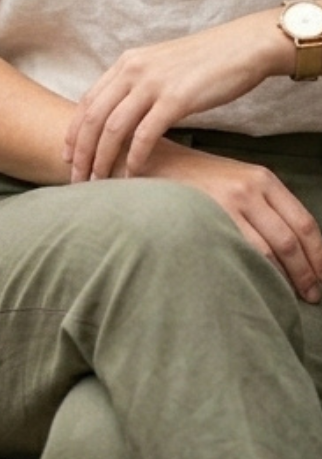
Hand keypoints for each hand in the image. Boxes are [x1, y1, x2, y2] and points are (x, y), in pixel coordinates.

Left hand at [64, 13, 279, 181]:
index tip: (68, 156)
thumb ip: (139, 87)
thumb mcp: (160, 68)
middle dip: (82, 152)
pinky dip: (136, 156)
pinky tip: (133, 174)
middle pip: (94, 117)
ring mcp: (153, 83)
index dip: (74, 132)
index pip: (88, 101)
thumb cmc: (205, 63)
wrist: (242, 47)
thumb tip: (124, 117)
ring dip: (103, 158)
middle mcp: (132, 70)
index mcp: (126, 63)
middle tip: (77, 178)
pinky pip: (146, 133)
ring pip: (114, 127)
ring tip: (99, 182)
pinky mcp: (176, 98)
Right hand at [148, 140, 321, 302]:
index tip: (321, 277)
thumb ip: (266, 206)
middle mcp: (249, 189)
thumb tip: (296, 250)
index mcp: (263, 179)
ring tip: (283, 297)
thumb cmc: (197, 177)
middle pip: (290, 242)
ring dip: (279, 279)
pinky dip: (250, 273)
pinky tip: (252, 284)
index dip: (318, 257)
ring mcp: (226, 203)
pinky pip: (237, 253)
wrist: (152, 161)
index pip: (305, 224)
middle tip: (310, 295)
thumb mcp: (238, 179)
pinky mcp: (205, 217)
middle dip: (305, 274)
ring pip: (266, 253)